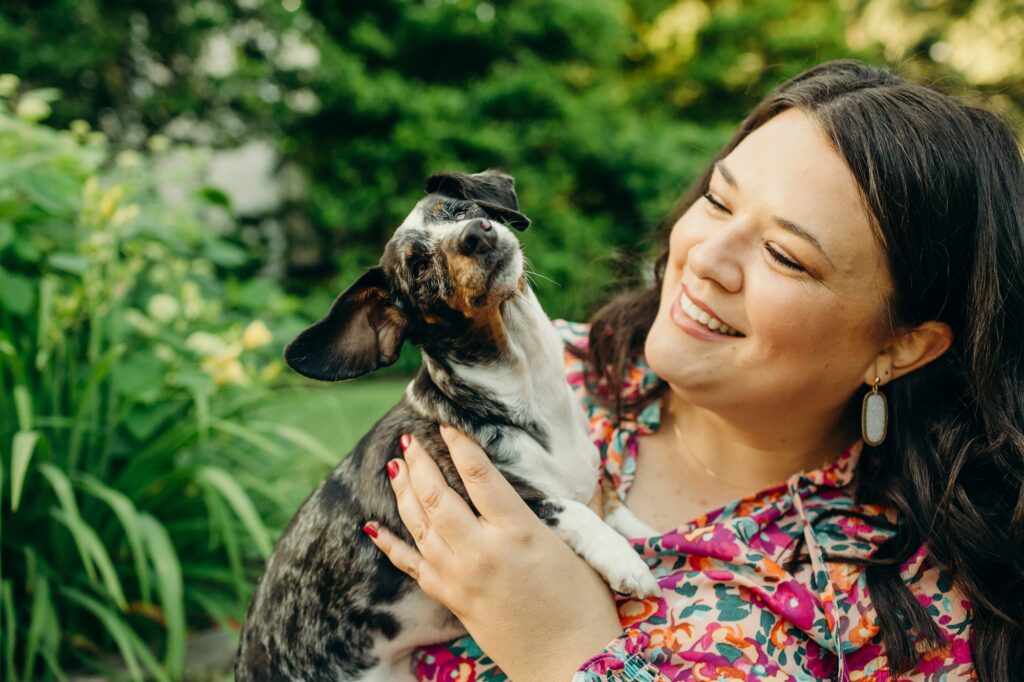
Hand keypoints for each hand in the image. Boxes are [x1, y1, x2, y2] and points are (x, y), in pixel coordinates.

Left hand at [364, 425, 622, 681]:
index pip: (479, 475)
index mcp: (518, 530)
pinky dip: (391, 544)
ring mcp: (461, 577)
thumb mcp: (573, 547)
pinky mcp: (452, 600)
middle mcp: (482, 550)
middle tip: (409, 439)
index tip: (445, 424)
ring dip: (404, 492)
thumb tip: (547, 483)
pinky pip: (412, 565)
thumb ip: (549, 513)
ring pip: (420, 525)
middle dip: (420, 463)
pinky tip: (374, 527)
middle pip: (438, 496)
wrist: (572, 662)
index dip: (459, 444)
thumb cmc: (584, 604)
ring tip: (395, 466)